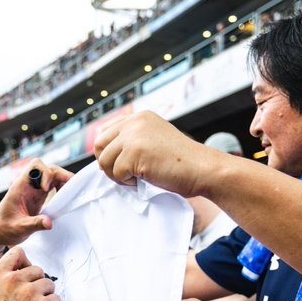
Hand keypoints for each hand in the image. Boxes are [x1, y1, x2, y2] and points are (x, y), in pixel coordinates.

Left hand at [0, 161, 72, 249]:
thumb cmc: (4, 229)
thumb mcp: (19, 228)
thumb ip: (34, 224)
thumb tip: (49, 223)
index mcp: (20, 186)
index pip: (35, 166)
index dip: (45, 173)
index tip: (46, 189)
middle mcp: (28, 184)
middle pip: (47, 168)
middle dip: (60, 174)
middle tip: (70, 188)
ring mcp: (34, 189)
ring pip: (52, 175)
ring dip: (62, 180)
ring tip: (70, 192)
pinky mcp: (38, 196)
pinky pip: (52, 185)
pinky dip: (61, 187)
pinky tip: (64, 197)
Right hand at [0, 248, 59, 300]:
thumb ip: (5, 281)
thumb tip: (25, 272)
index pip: (18, 252)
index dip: (25, 262)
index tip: (25, 276)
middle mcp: (13, 279)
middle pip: (38, 270)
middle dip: (37, 284)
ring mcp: (29, 292)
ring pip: (49, 284)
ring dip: (45, 297)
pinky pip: (56, 299)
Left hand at [93, 111, 217, 196]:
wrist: (202, 169)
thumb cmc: (181, 162)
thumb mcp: (154, 140)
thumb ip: (132, 140)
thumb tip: (104, 154)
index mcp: (139, 117)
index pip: (104, 132)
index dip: (108, 152)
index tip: (121, 164)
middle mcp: (134, 122)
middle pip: (99, 145)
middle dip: (108, 164)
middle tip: (126, 174)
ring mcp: (134, 136)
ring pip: (104, 160)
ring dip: (117, 175)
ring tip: (136, 178)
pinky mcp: (135, 152)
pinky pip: (116, 173)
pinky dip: (128, 182)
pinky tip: (145, 179)